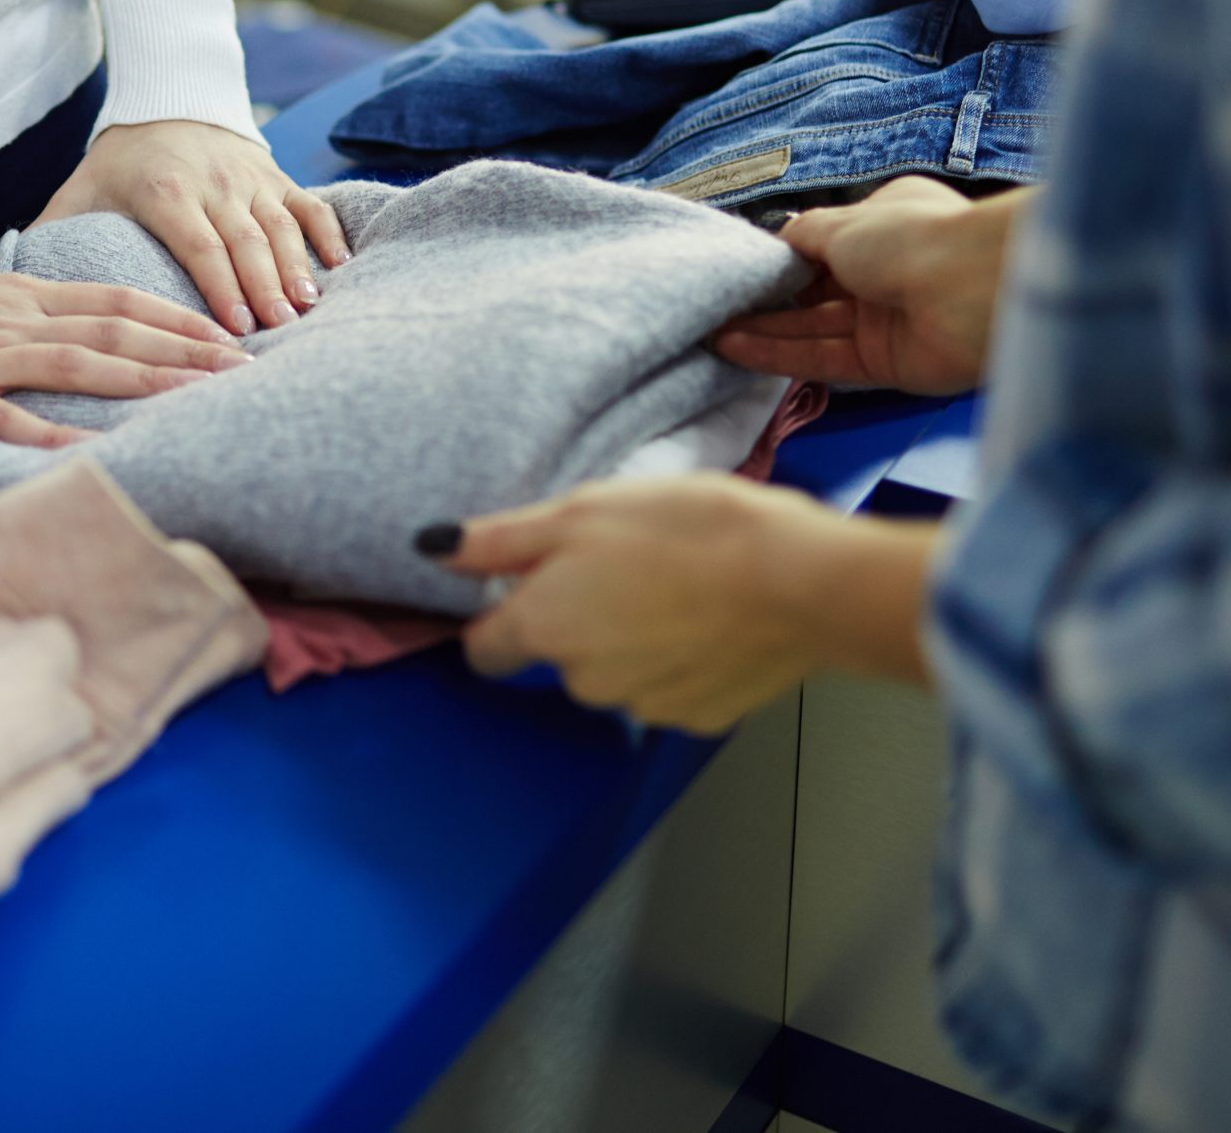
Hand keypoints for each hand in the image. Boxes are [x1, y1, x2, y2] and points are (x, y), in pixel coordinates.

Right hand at [0, 258, 250, 446]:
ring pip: (76, 364)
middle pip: (115, 332)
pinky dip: (52, 432)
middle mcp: (13, 321)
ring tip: (199, 398)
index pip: (118, 300)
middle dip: (185, 350)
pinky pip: (4, 415)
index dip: (178, 317)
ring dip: (143, 382)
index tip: (229, 334)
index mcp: (22, 295)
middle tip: (245, 368)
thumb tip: (83, 332)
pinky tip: (95, 449)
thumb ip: (28, 312)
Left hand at [37, 121, 349, 336]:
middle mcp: (214, 182)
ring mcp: (251, 178)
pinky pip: (309, 204)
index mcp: (165, 190)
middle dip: (265, 287)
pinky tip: (341, 269)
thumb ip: (53, 231)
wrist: (169, 96)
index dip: (219, 284)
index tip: (232, 326)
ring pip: (281, 226)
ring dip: (298, 268)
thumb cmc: (120, 162)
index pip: (198, 242)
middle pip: (247, 240)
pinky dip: (328, 234)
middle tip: (279, 332)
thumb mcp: (80, 189)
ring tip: (308, 309)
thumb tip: (13, 281)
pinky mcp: (276, 176)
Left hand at [434, 477, 840, 732]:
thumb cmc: (686, 530)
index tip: (530, 585)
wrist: (798, 580)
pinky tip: (713, 620)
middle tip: (626, 563)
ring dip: (633, 639)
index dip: (498, 617)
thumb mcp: (581, 511)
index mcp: (544, 629)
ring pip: (617, 673)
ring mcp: (643, 708)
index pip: (483, 649)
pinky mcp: (700, 718)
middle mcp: (582, 682)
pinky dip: (682, 661)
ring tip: (678, 586)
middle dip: (579, 617)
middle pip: (557, 656)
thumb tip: (432, 548)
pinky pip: (671, 689)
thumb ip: (500, 539)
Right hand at [712, 178, 1028, 394]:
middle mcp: (887, 270)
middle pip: (813, 290)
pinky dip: (778, 355)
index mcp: (886, 223)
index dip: (781, 256)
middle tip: (715, 306)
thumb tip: (775, 243)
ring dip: (762, 330)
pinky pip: (821, 358)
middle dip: (765, 299)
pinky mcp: (884, 363)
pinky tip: (734, 348)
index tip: (739, 268)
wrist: (976, 292)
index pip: (823, 243)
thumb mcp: (842, 222)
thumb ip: (802, 235)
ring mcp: (886, 319)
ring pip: (812, 327)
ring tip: (710, 331)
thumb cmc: (914, 239)